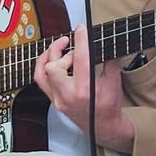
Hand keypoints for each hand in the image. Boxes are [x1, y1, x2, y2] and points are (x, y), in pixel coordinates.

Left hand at [33, 28, 134, 151]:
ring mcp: (58, 99)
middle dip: (64, 51)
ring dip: (50, 56)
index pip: (80, 59)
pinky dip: (43, 66)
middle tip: (75, 47)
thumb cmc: (109, 106)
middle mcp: (68, 95)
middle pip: (54, 66)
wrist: (103, 127)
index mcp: (85, 90)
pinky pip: (40, 80)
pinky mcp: (53, 100)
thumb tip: (103, 43)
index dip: (80, 40)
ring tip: (61, 47)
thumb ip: (110, 60)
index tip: (81, 29)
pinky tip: (51, 58)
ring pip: (43, 72)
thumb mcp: (115, 82)